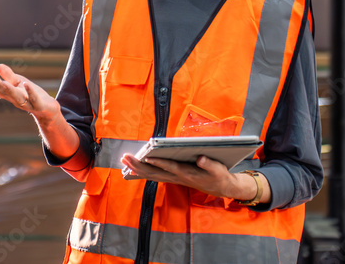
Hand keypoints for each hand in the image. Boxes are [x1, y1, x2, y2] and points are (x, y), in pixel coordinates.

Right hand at [0, 64, 59, 121]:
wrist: (48, 110)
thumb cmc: (31, 95)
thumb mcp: (19, 83)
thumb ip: (9, 76)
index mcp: (12, 95)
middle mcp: (17, 100)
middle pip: (7, 93)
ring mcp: (28, 104)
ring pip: (18, 97)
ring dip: (10, 90)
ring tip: (4, 83)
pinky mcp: (39, 106)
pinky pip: (34, 99)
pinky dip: (30, 92)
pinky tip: (26, 84)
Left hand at [120, 154, 264, 201]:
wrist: (220, 187)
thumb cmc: (218, 176)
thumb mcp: (218, 170)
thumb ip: (209, 164)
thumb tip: (201, 158)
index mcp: (188, 174)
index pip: (171, 167)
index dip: (160, 163)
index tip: (147, 158)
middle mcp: (177, 177)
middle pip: (155, 172)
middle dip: (139, 165)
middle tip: (125, 157)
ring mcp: (174, 178)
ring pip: (152, 175)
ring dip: (137, 168)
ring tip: (124, 159)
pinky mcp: (173, 177)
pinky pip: (154, 175)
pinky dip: (143, 172)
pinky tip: (132, 168)